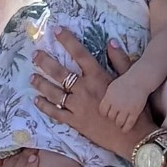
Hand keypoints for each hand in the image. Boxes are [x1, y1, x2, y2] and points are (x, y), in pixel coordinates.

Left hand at [32, 32, 149, 159]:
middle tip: (35, 54)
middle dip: (45, 62)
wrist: (132, 136)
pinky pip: (56, 113)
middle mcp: (84, 90)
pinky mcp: (75, 122)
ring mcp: (78, 107)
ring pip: (54, 92)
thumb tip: (111, 42)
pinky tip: (37, 100)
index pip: (79, 54)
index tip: (56, 30)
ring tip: (32, 77)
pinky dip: (45, 106)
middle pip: (60, 72)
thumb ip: (120, 60)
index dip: (67, 40)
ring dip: (41, 83)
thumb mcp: (129, 80)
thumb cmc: (134, 108)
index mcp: (98, 77)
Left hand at [99, 69, 149, 130]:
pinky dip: (125, 128)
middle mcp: (117, 103)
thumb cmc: (125, 83)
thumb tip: (102, 109)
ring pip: (118, 122)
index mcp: (109, 97)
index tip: (108, 113)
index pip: (103, 111)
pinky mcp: (135, 112)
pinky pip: (129, 124)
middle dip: (113, 117)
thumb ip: (107, 98)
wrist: (139, 80)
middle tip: (116, 117)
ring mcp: (126, 108)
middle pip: (110, 117)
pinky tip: (124, 130)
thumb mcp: (112, 87)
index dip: (105, 113)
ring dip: (119, 123)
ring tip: (120, 123)